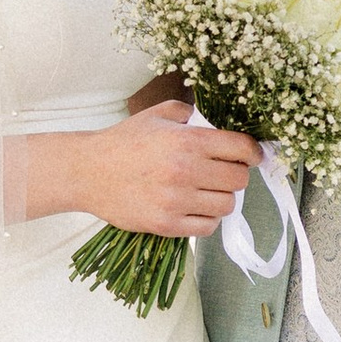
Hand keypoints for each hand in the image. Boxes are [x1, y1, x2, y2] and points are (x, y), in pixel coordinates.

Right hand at [74, 102, 258, 240]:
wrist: (87, 171)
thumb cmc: (123, 141)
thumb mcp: (158, 115)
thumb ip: (191, 113)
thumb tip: (217, 123)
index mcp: (188, 140)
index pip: (241, 148)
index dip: (253, 153)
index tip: (253, 156)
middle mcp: (185, 170)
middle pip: (239, 180)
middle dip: (235, 175)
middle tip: (222, 173)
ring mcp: (176, 200)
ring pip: (226, 206)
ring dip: (221, 198)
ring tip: (206, 191)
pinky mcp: (166, 224)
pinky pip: (207, 227)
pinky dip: (206, 218)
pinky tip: (195, 208)